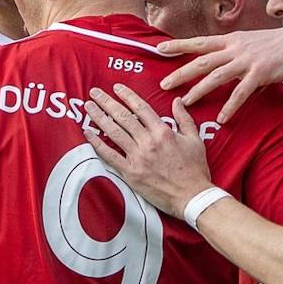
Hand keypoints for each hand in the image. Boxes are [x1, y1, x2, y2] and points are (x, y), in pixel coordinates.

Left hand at [84, 86, 212, 217]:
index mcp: (163, 132)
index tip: (116, 87)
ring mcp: (137, 157)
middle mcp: (148, 142)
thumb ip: (184, 118)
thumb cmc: (194, 169)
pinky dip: (97, 143)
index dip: (127, 96)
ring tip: (88, 107)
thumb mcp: (194, 139)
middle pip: (123, 117)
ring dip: (99, 118)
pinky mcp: (130, 173)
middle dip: (107, 102)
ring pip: (113, 132)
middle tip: (94, 92)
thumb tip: (177, 101)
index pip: (141, 108)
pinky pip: (109, 156)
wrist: (191, 196)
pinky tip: (88, 133)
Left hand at [159, 28, 282, 122]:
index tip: (159, 49)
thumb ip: (238, 53)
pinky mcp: (261, 73)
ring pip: (216, 76)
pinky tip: (222, 119)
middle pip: (201, 61)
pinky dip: (230, 106)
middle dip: (181, 73)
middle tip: (163, 85)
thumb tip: (227, 63)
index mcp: (232, 40)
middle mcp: (236, 48)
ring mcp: (248, 60)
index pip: (200, 42)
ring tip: (184, 103)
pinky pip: (241, 93)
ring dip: (198, 90)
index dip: (179, 45)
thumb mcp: (254, 42)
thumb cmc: (282, 44)